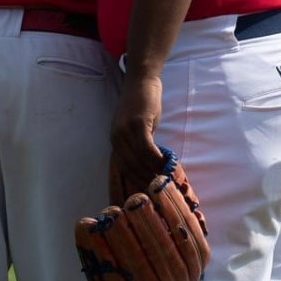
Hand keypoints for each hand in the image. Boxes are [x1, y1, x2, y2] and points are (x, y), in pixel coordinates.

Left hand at [110, 73, 164, 203]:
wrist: (141, 79)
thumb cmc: (141, 102)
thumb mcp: (137, 127)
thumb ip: (139, 145)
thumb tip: (149, 165)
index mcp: (115, 142)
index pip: (118, 171)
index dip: (125, 186)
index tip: (132, 201)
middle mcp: (117, 139)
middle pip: (129, 168)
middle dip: (142, 182)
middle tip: (156, 195)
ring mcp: (126, 131)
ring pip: (138, 160)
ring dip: (151, 172)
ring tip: (163, 183)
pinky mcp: (138, 124)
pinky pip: (147, 148)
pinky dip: (156, 159)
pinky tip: (164, 165)